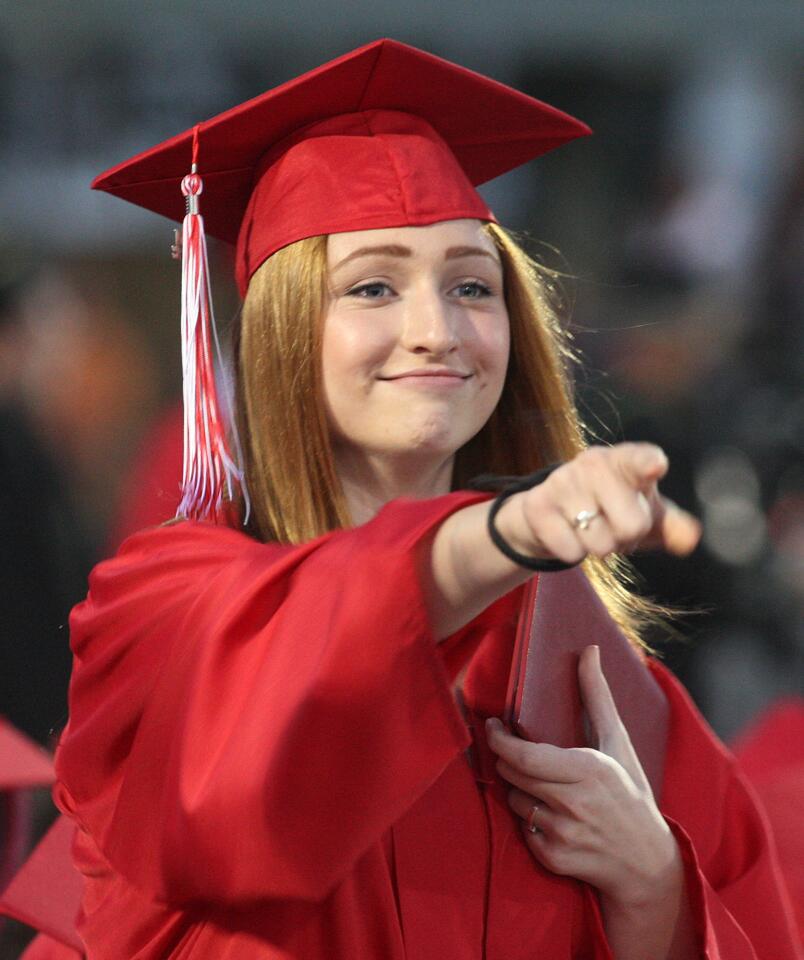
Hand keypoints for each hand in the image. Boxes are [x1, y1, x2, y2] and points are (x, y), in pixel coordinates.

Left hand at [486, 645, 682, 908]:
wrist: (648, 863)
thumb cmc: (630, 793)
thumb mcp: (618, 743)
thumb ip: (596, 695)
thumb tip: (589, 649)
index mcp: (589, 770)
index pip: (523, 756)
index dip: (498, 740)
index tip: (491, 726)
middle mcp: (573, 803)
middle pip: (512, 775)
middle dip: (508, 761)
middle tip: (516, 752)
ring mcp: (562, 834)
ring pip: (514, 802)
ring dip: (520, 791)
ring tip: (546, 789)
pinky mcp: (554, 859)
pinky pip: (522, 831)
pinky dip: (531, 822)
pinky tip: (555, 819)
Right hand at [496, 443, 700, 565]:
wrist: (553, 513)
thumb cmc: (610, 509)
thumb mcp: (647, 515)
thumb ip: (673, 526)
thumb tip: (690, 538)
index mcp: (626, 461)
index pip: (639, 459)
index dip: (648, 464)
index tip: (656, 466)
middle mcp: (593, 464)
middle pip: (633, 525)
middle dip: (626, 538)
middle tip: (612, 525)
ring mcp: (563, 481)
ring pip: (601, 543)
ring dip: (599, 547)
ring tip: (589, 529)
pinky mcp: (537, 505)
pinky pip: (570, 551)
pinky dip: (573, 552)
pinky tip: (566, 534)